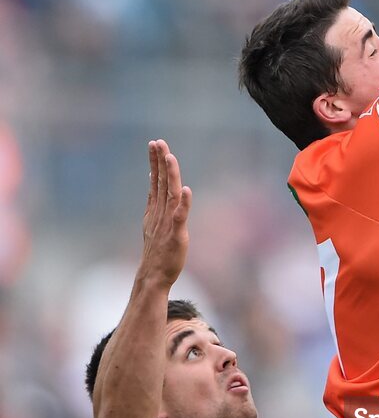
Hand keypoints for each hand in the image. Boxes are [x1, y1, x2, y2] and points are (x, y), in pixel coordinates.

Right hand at [140, 139, 191, 286]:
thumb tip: (154, 180)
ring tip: (169, 156)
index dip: (156, 162)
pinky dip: (183, 203)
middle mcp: (161, 213)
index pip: (156, 181)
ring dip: (170, 175)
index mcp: (156, 209)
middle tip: (157, 142)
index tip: (155, 144)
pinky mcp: (176, 234)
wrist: (153, 275)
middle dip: (159, 161)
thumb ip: (154, 201)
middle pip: (161, 182)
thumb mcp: (152, 222)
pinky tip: (186, 190)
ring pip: (170, 194)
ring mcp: (168, 222)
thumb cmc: (156, 251)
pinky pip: (180, 217)